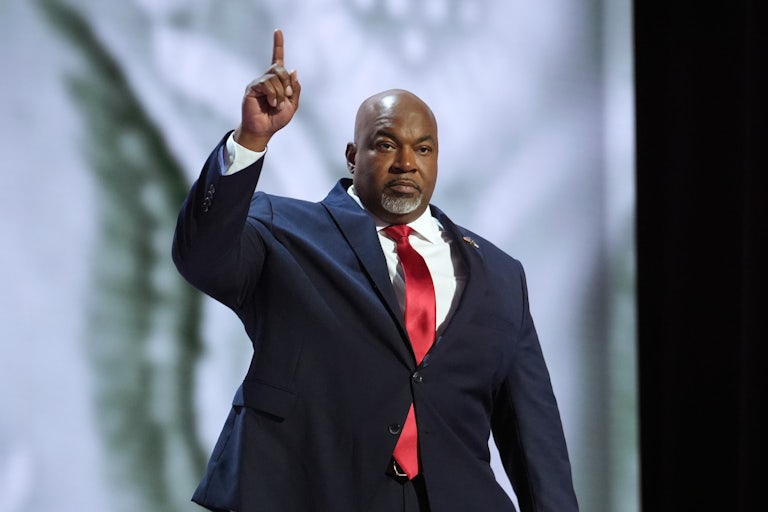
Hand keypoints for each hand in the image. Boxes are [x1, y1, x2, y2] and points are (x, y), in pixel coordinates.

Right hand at [234, 29, 300, 150]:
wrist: (264, 130)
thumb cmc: (276, 119)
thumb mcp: (292, 105)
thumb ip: (295, 89)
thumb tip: (293, 70)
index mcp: (277, 80)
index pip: (277, 58)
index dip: (278, 45)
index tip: (278, 31)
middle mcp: (267, 78)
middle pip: (280, 69)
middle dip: (287, 83)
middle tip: (287, 96)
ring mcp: (259, 82)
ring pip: (274, 78)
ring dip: (280, 93)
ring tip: (276, 105)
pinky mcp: (252, 87)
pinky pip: (266, 84)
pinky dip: (273, 95)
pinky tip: (271, 103)